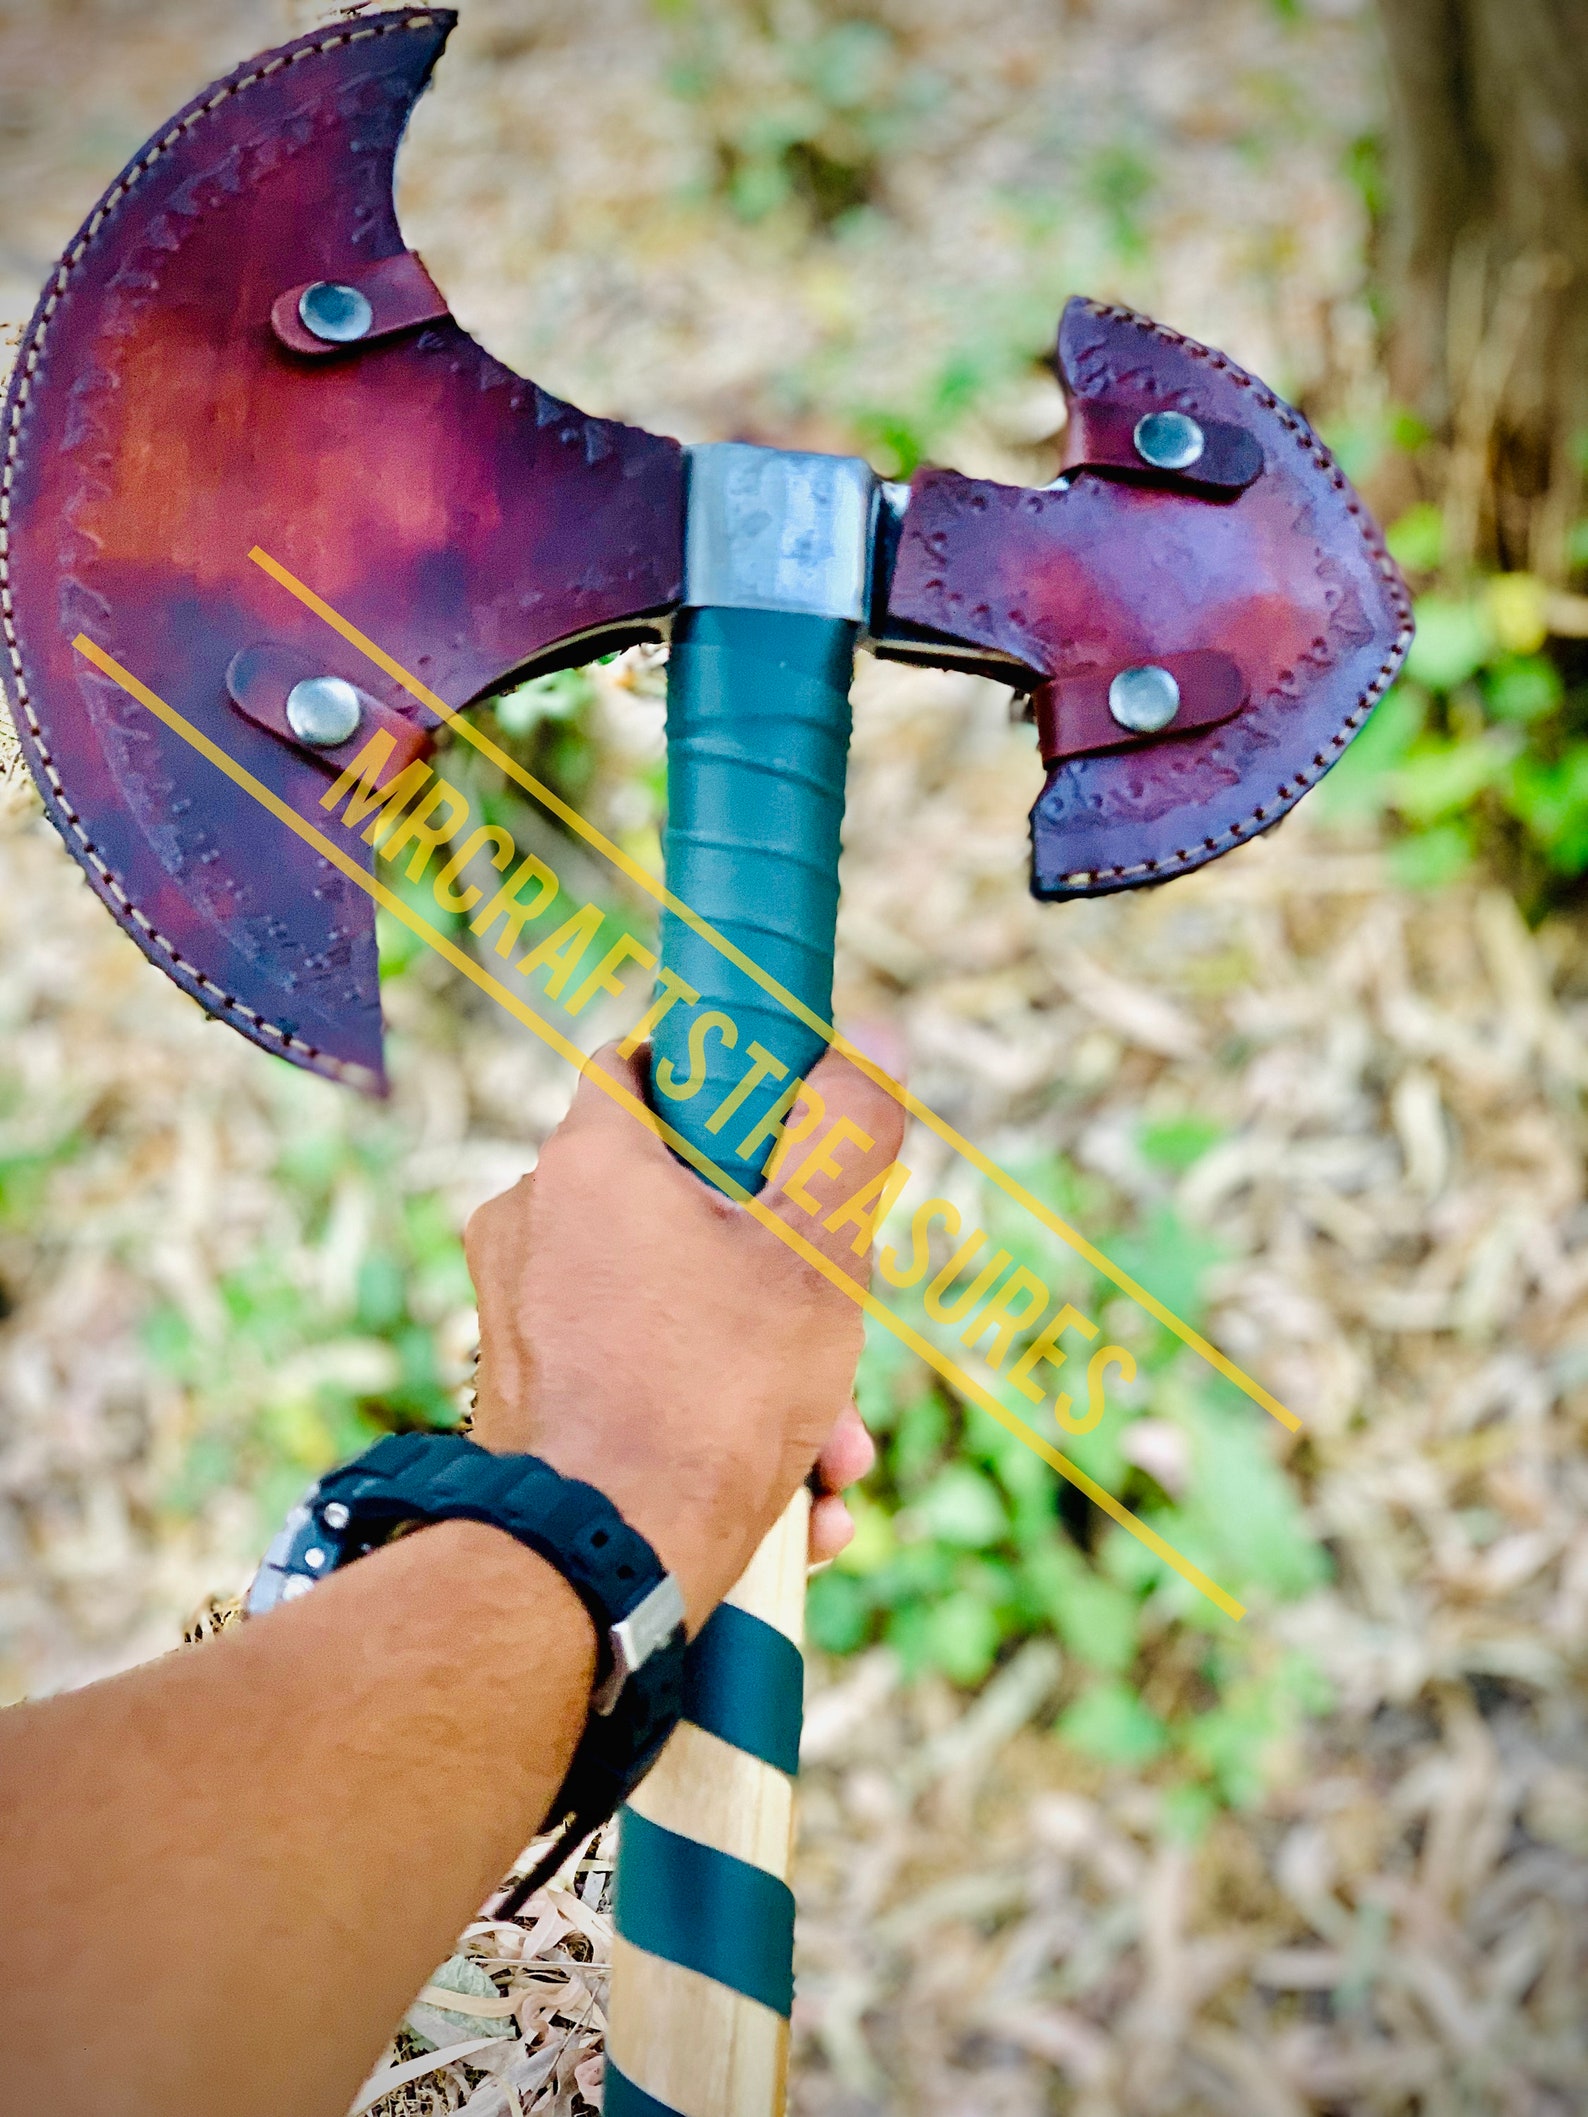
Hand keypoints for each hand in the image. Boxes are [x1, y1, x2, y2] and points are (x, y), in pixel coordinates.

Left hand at [465, 1035, 904, 1627]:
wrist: (598, 1568)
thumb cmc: (711, 1397)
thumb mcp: (817, 1253)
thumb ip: (849, 1134)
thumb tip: (873, 1038)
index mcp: (590, 1161)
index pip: (648, 1062)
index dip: (729, 1083)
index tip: (791, 1133)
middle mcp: (533, 1223)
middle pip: (683, 1203)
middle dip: (784, 1278)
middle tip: (840, 1340)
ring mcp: (520, 1315)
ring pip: (674, 1307)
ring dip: (770, 1372)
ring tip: (832, 1457)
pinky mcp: (525, 1397)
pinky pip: (639, 1378)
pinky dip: (712, 1421)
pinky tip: (793, 1500)